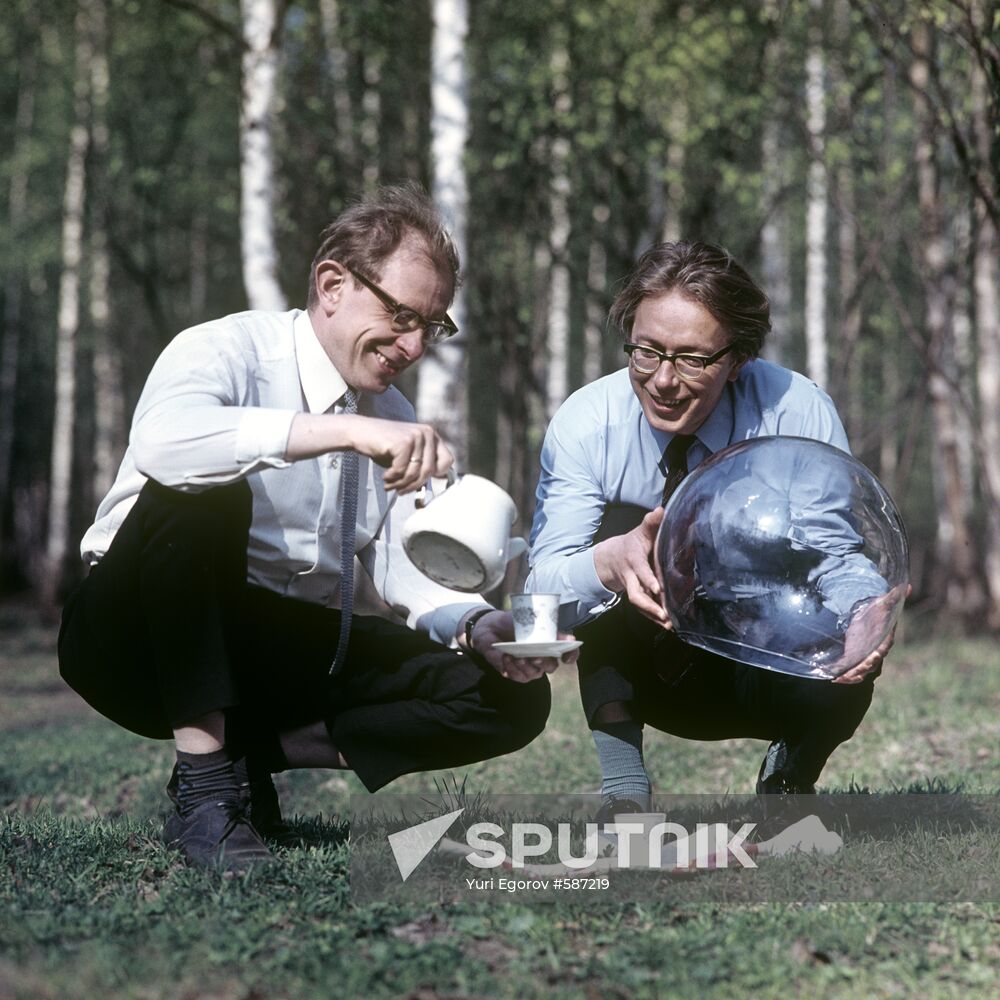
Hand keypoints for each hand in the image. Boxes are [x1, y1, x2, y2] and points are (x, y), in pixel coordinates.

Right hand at [347, 416, 453, 493]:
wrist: (360, 432)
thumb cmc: (384, 448)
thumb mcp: (408, 457)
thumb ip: (422, 466)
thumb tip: (438, 483)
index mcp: (431, 435)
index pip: (448, 460)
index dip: (437, 475)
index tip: (422, 483)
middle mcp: (427, 433)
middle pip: (430, 470)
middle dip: (414, 485)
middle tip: (400, 491)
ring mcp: (416, 436)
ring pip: (415, 473)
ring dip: (401, 484)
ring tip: (390, 485)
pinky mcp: (404, 442)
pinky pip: (402, 470)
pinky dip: (392, 477)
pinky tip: (385, 476)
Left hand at [462, 610, 577, 682]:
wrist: (488, 626)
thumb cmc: (510, 621)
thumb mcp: (525, 618)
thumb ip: (543, 627)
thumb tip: (568, 637)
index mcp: (549, 641)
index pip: (568, 650)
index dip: (571, 655)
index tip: (566, 658)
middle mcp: (542, 655)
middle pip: (551, 666)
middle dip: (544, 663)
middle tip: (534, 656)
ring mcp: (530, 666)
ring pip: (535, 674)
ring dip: (524, 667)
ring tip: (513, 656)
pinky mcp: (516, 672)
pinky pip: (519, 677)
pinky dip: (512, 669)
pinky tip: (506, 658)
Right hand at [592, 507, 670, 627]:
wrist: (608, 559)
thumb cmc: (631, 544)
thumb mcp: (640, 532)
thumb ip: (651, 523)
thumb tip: (661, 510)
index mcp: (633, 559)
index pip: (640, 570)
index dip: (647, 579)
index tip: (658, 588)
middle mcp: (630, 577)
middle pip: (636, 595)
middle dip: (649, 606)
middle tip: (663, 614)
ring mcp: (631, 588)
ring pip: (639, 604)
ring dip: (652, 615)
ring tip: (668, 624)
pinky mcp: (635, 596)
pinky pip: (642, 609)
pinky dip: (653, 618)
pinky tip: (666, 624)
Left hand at [829, 583, 909, 683]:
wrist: (866, 625)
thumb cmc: (876, 616)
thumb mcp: (882, 605)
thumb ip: (893, 598)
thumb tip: (908, 586)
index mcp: (884, 641)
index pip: (884, 648)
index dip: (879, 652)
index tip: (875, 655)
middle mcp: (876, 653)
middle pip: (871, 663)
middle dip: (862, 668)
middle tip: (853, 672)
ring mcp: (864, 660)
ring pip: (860, 671)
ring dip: (851, 676)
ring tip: (840, 678)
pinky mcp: (854, 662)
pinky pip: (850, 673)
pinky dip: (843, 676)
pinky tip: (834, 678)